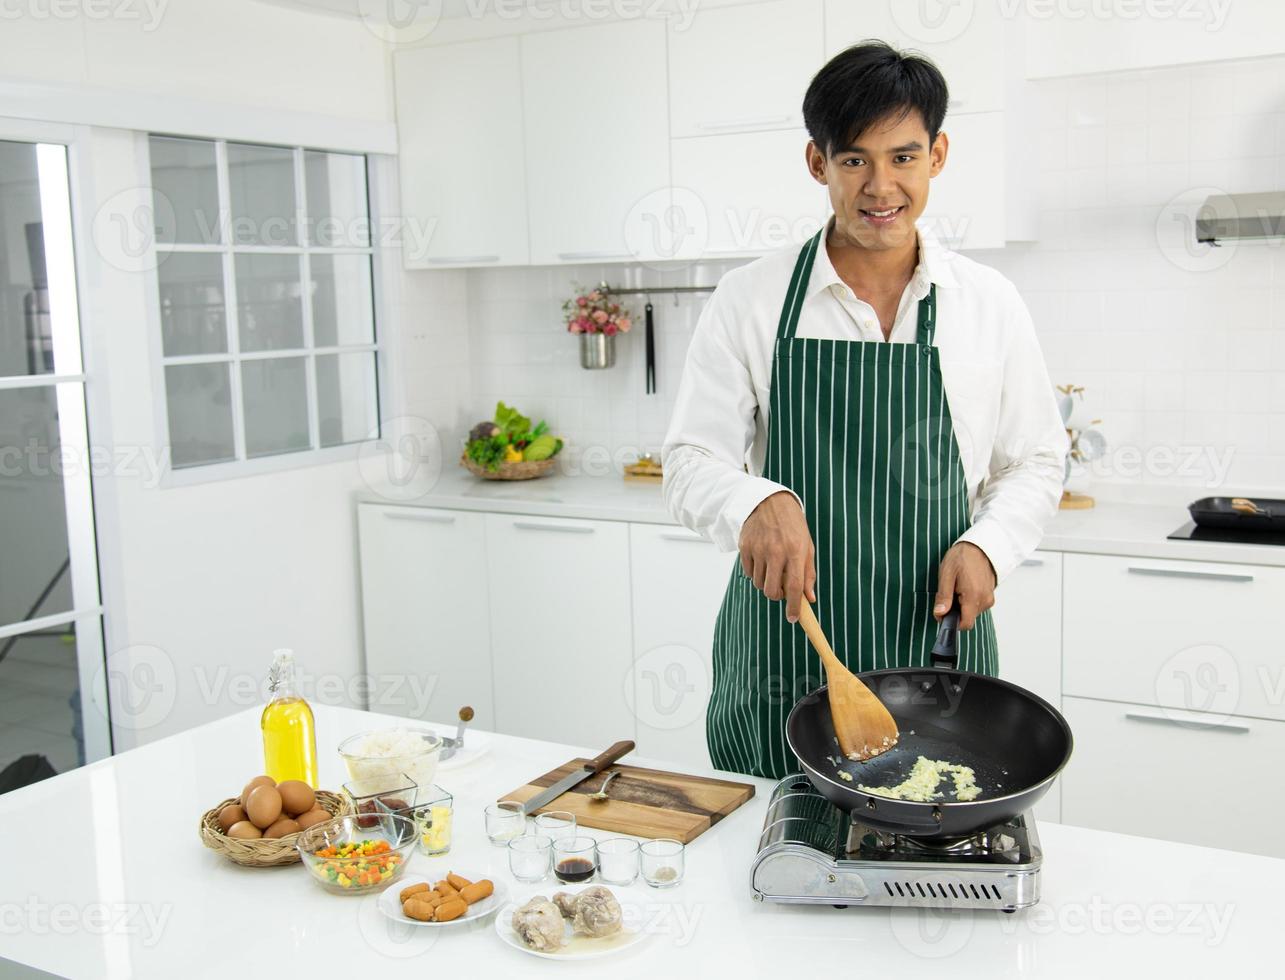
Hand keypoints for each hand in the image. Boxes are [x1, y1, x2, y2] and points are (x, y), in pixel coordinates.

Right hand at [738, 491, 815, 622]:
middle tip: (782, 589)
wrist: (769, 502)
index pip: (795, 586)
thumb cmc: (792, 525)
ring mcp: (758, 549)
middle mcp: (776, 551)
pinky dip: (756, 573)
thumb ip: (808, 573)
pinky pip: (749, 573)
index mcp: (795, 551)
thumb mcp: (806, 546)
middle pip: (772, 590)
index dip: (794, 606)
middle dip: (777, 596)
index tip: (793, 618)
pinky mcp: (745, 547)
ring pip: (759, 584)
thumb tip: (810, 598)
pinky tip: (762, 561)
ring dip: (767, 583)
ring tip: (773, 569)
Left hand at [934, 542, 995, 630]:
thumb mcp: (947, 574)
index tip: (943, 612)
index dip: (951, 621)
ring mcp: (989, 598)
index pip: (965, 624)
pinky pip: (976, 605)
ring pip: (971, 612)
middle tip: (950, 591)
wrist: (979, 546)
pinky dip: (968, 600)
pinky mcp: (990, 595)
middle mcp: (984, 600)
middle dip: (954, 610)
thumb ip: (944, 597)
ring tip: (957, 586)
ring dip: (961, 604)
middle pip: (966, 618)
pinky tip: (965, 586)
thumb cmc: (962, 557)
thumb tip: (939, 613)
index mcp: (974, 596)